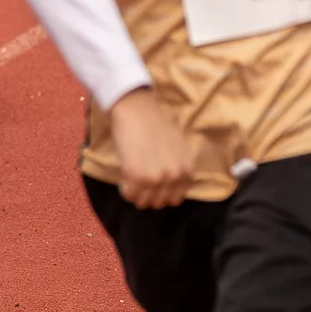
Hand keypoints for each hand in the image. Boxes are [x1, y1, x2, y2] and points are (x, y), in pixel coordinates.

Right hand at [107, 90, 192, 208]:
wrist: (137, 108)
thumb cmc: (155, 123)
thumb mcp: (178, 148)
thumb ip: (176, 168)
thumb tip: (167, 187)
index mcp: (187, 170)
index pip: (175, 199)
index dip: (161, 193)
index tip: (152, 185)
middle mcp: (174, 176)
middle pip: (159, 203)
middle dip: (148, 195)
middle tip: (140, 182)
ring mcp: (155, 177)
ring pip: (143, 202)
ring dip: (136, 194)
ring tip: (132, 180)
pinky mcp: (135, 175)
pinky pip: (129, 194)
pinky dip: (125, 189)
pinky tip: (124, 177)